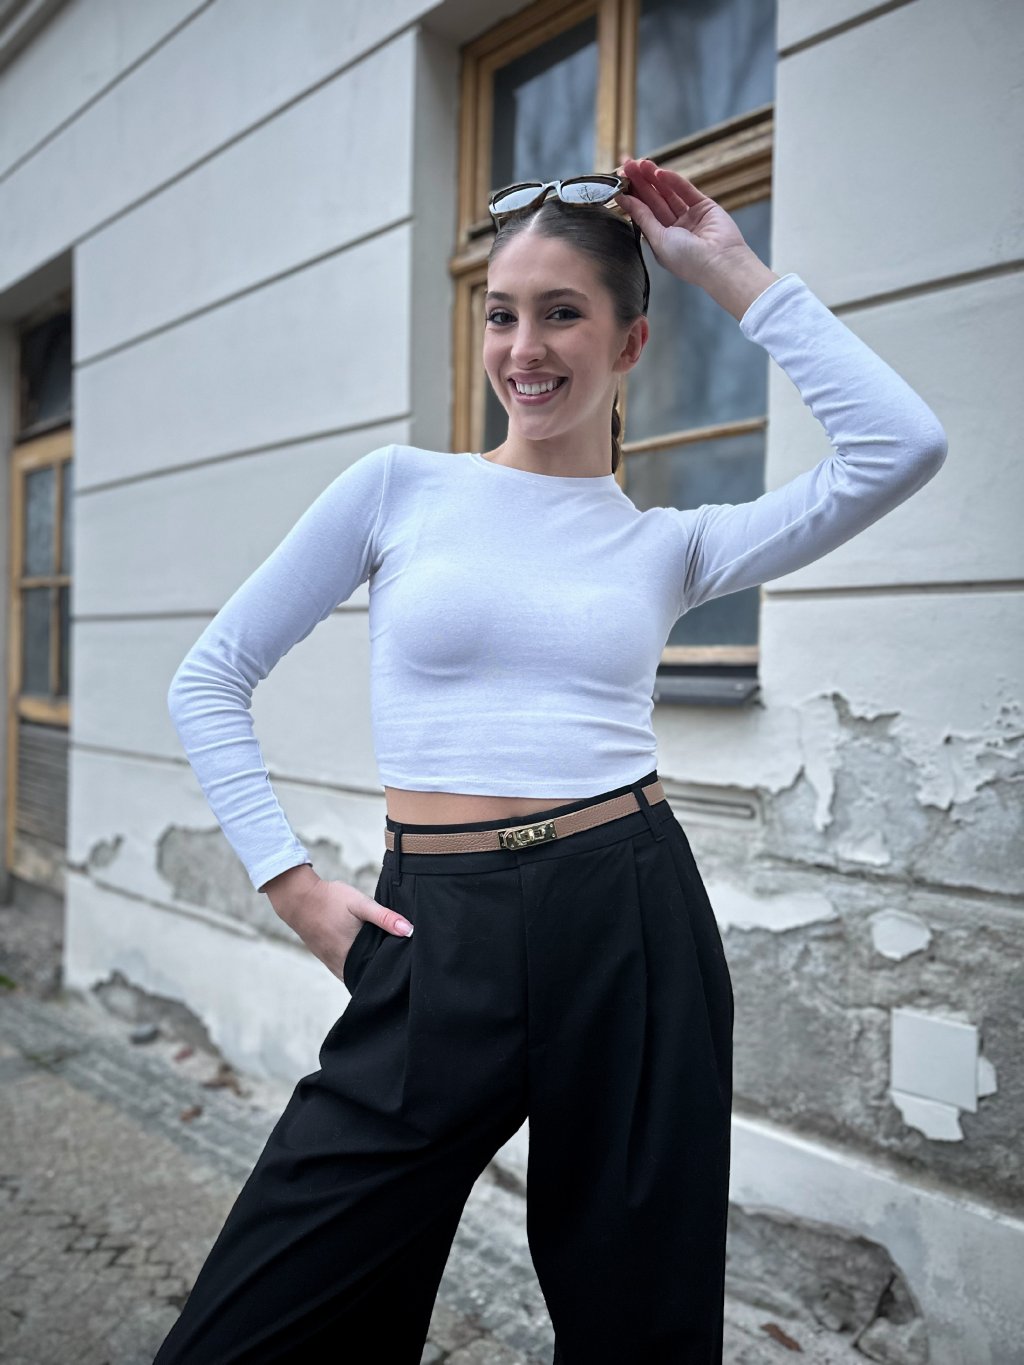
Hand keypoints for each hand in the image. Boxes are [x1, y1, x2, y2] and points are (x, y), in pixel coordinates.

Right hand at [269, 871, 413, 983]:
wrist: (298, 898)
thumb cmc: (330, 899)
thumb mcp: (361, 904)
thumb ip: (385, 917)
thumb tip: (410, 931)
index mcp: (352, 955)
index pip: (378, 974)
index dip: (392, 971)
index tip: (405, 965)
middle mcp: (341, 966)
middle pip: (367, 977)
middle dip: (382, 972)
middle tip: (398, 961)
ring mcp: (332, 964)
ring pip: (356, 975)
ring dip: (369, 969)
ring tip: (384, 958)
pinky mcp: (327, 959)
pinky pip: (346, 970)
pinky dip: (357, 965)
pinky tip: (366, 954)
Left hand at [615, 157, 752, 287]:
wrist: (720, 263)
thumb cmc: (688, 260)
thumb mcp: (658, 239)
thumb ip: (642, 217)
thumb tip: (624, 200)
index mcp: (661, 241)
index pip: (643, 214)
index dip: (632, 196)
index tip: (619, 180)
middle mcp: (675, 229)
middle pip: (653, 201)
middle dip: (640, 183)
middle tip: (627, 164)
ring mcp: (690, 217)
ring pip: (668, 193)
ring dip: (654, 178)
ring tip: (640, 163)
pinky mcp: (704, 206)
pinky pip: (686, 190)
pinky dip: (673, 180)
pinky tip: (659, 172)